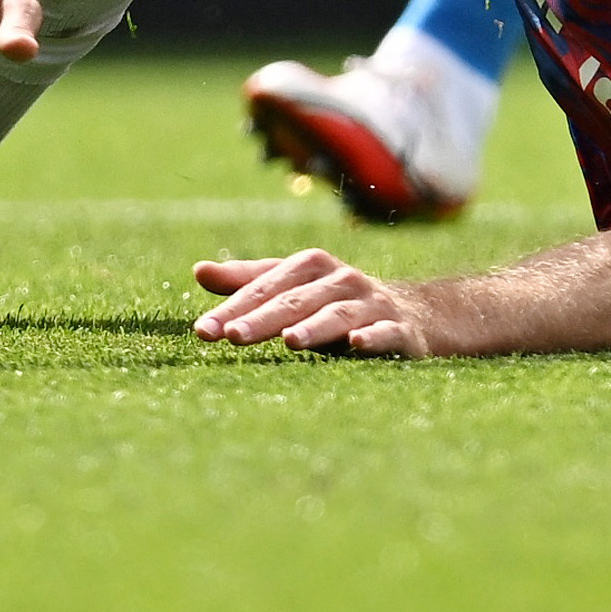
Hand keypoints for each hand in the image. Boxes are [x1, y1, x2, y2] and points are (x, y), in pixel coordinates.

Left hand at [192, 249, 426, 356]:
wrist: (412, 314)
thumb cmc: (334, 302)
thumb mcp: (293, 287)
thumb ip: (248, 282)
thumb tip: (198, 271)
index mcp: (311, 267)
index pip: (266, 287)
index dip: (234, 307)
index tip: (204, 330)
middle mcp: (341, 280)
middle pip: (296, 300)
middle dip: (264, 319)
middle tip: (233, 335)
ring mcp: (371, 304)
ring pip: (338, 315)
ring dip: (314, 326)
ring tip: (290, 340)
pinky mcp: (399, 329)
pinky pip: (385, 331)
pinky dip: (373, 336)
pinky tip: (357, 344)